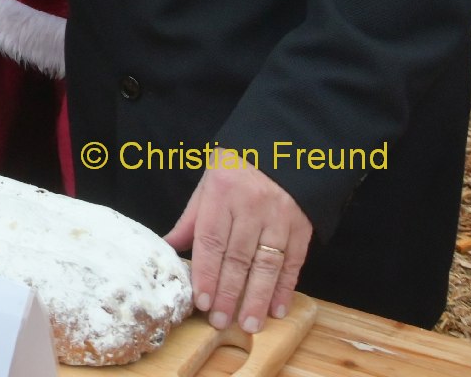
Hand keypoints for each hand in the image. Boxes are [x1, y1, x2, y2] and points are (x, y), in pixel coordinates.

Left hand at [164, 160, 312, 332]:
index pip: (212, 241)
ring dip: (258, 298)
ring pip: (268, 264)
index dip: (207, 274)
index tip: (202, 301)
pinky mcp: (302, 226)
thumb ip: (192, 218)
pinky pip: (293, 262)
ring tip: (250, 324)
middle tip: (221, 322)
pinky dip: (285, 288)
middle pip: (239, 258)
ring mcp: (280, 217)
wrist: (285, 146)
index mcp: (223, 194)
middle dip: (229, 294)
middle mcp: (252, 207)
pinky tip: (277, 309)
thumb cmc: (238, 166)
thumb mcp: (209, 182)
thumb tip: (168, 247)